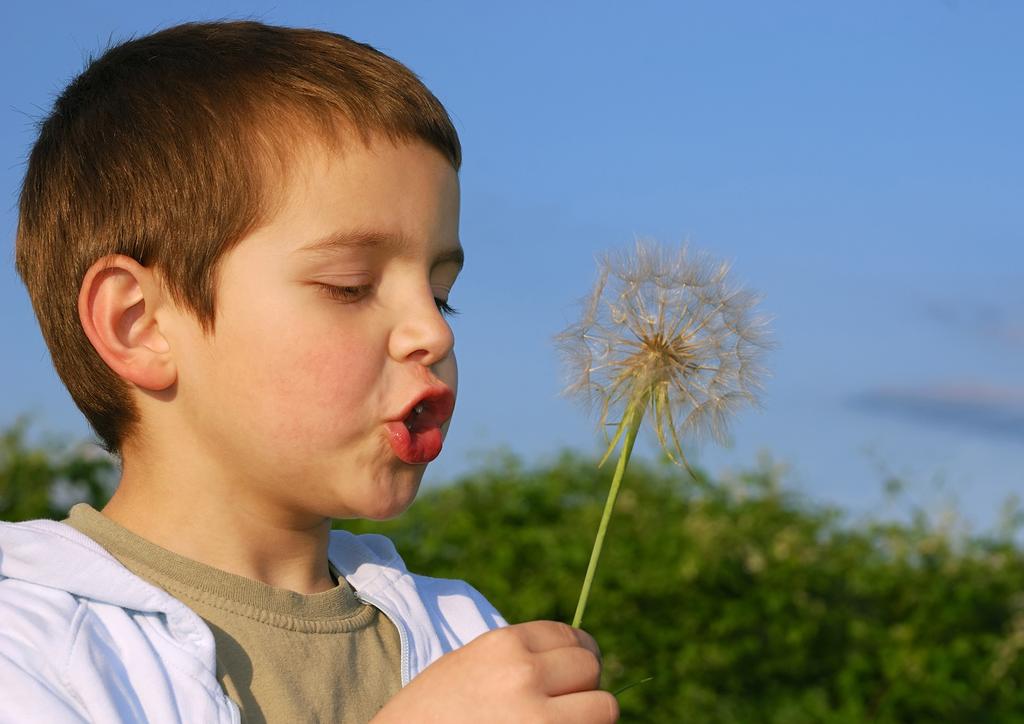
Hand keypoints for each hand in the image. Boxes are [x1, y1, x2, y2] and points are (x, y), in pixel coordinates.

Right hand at [372, 621, 618, 722]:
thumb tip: (576, 658)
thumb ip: (518, 658)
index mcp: (503, 645)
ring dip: (589, 717)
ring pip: (604, 707)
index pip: (570, 637)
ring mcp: (539, 718)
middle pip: (590, 667)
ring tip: (561, 723)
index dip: (579, 655)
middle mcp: (525, 675)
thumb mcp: (469, 666)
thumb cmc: (431, 716)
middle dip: (583, 687)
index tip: (578, 672)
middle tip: (564, 706)